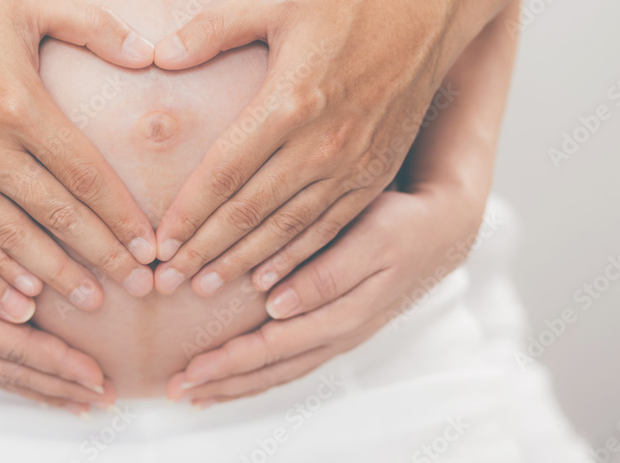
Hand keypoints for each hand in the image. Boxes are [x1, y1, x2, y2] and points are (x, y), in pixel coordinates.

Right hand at [0, 0, 157, 306]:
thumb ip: (96, 26)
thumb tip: (151, 54)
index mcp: (17, 102)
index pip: (84, 174)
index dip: (121, 214)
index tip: (150, 244)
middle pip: (56, 216)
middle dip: (102, 255)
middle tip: (139, 285)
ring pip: (12, 238)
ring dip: (55, 274)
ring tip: (91, 302)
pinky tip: (24, 293)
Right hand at [0, 177, 114, 413]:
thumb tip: (22, 309)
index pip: (13, 347)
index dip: (58, 363)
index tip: (97, 374)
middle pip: (9, 370)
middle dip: (60, 386)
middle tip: (104, 398)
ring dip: (40, 389)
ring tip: (80, 402)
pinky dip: (13, 379)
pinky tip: (34, 384)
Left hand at [151, 0, 449, 295]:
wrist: (427, 13)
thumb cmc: (345, 2)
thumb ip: (213, 27)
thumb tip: (158, 55)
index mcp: (288, 102)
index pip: (224, 173)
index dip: (188, 213)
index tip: (159, 243)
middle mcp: (320, 144)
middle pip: (249, 212)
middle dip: (203, 251)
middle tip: (166, 282)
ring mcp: (352, 165)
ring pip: (286, 229)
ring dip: (242, 263)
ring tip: (205, 289)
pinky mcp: (374, 175)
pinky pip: (328, 228)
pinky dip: (294, 258)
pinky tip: (268, 281)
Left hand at [166, 185, 484, 404]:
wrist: (442, 229)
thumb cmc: (402, 227)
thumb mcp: (370, 241)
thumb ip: (326, 274)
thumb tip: (279, 305)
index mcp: (342, 315)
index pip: (274, 347)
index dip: (230, 361)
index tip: (189, 370)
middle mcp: (338, 334)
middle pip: (272, 369)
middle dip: (222, 382)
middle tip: (176, 389)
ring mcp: (339, 334)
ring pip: (282, 370)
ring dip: (238, 383)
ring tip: (198, 393)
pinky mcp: (337, 325)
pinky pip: (293, 359)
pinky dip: (261, 371)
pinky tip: (238, 373)